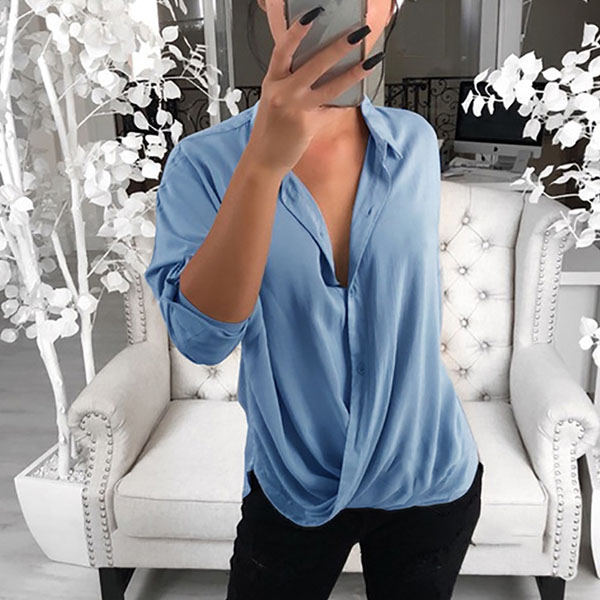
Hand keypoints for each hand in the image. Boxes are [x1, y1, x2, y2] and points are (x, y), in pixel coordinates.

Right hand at [246, 5, 381, 173]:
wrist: (264, 158)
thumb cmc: (270, 129)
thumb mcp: (274, 98)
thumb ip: (290, 82)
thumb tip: (318, 68)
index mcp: (272, 81)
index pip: (283, 49)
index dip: (297, 30)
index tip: (313, 14)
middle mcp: (282, 93)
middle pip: (314, 64)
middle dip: (339, 46)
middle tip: (357, 34)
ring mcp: (296, 109)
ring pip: (330, 87)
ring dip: (353, 73)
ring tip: (369, 63)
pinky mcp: (308, 125)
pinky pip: (331, 111)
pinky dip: (343, 105)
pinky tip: (355, 97)